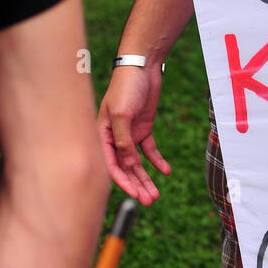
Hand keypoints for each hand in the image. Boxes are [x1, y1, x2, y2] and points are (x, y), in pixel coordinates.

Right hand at [98, 63, 170, 204]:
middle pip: (125, 168)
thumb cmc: (127, 87)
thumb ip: (123, 141)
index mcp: (102, 135)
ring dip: (146, 178)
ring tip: (156, 195)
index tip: (136, 195)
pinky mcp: (143, 128)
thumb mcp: (122, 114)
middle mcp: (114, 137)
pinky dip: (157, 160)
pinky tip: (165, 171)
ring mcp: (129, 133)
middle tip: (150, 200)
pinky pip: (149, 150)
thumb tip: (128, 165)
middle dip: (136, 185)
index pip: (111, 165)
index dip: (123, 182)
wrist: (142, 66)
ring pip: (137, 163)